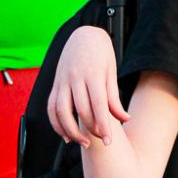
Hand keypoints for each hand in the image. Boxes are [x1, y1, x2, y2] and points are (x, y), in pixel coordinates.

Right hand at [47, 26, 127, 145]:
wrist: (84, 35)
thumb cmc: (102, 55)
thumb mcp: (111, 72)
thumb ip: (114, 97)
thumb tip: (125, 119)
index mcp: (93, 74)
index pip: (98, 105)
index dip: (103, 125)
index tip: (108, 141)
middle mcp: (75, 78)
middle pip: (81, 110)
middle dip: (90, 130)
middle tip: (100, 141)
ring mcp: (62, 81)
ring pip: (61, 111)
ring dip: (71, 131)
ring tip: (82, 142)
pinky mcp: (55, 84)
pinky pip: (51, 107)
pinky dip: (56, 124)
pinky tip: (66, 136)